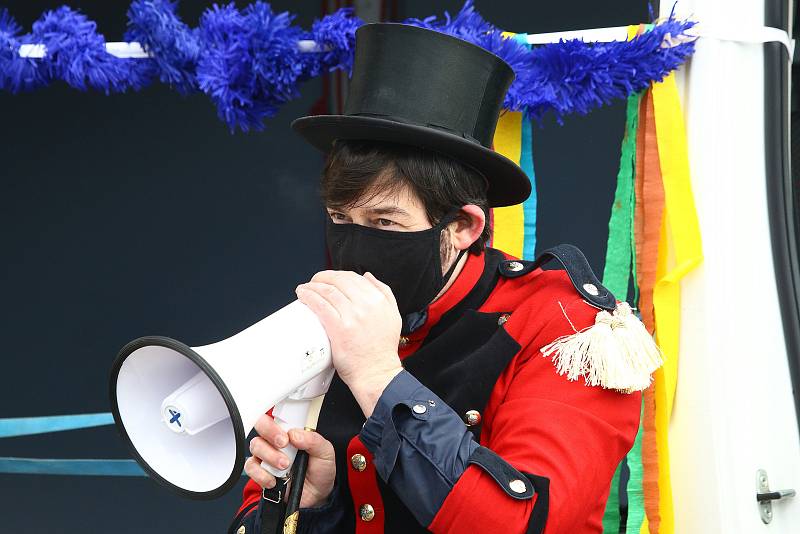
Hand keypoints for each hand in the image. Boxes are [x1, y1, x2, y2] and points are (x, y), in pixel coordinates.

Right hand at [245, 412, 334, 508]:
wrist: (317, 495)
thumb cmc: (320, 469)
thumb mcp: (325, 452)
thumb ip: (313, 440)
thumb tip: (294, 434)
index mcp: (291, 431)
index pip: (276, 416)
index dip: (276, 422)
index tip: (286, 435)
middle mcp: (275, 441)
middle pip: (260, 426)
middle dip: (270, 433)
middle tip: (283, 445)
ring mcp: (266, 456)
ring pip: (255, 446)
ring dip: (269, 456)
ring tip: (284, 466)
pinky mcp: (260, 472)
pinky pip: (251, 467)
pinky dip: (261, 474)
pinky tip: (274, 480)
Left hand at [296, 271, 402, 416]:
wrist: (377, 373)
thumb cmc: (382, 350)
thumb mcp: (393, 315)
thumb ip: (384, 293)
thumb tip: (368, 277)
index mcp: (378, 300)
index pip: (354, 277)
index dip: (337, 275)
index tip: (329, 279)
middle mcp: (366, 305)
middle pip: (339, 281)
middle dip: (323, 277)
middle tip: (315, 282)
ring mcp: (352, 316)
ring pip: (328, 291)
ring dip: (313, 286)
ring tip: (305, 288)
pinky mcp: (339, 328)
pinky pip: (321, 305)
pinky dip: (309, 297)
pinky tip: (303, 296)